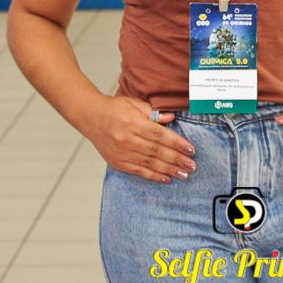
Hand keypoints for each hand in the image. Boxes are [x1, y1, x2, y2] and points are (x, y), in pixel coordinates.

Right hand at [82, 95, 196, 183]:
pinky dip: (153, 176)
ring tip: (184, 174)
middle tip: (192, 165)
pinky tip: (166, 178)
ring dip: (169, 170)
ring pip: (149, 163)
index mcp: (133, 122)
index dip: (176, 143)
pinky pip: (138, 171)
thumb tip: (172, 118)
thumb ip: (153, 112)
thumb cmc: (114, 109)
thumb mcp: (134, 103)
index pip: (159, 135)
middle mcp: (127, 139)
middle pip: (157, 151)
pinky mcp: (117, 162)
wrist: (90, 117)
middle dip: (176, 159)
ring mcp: (121, 152)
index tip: (191, 150)